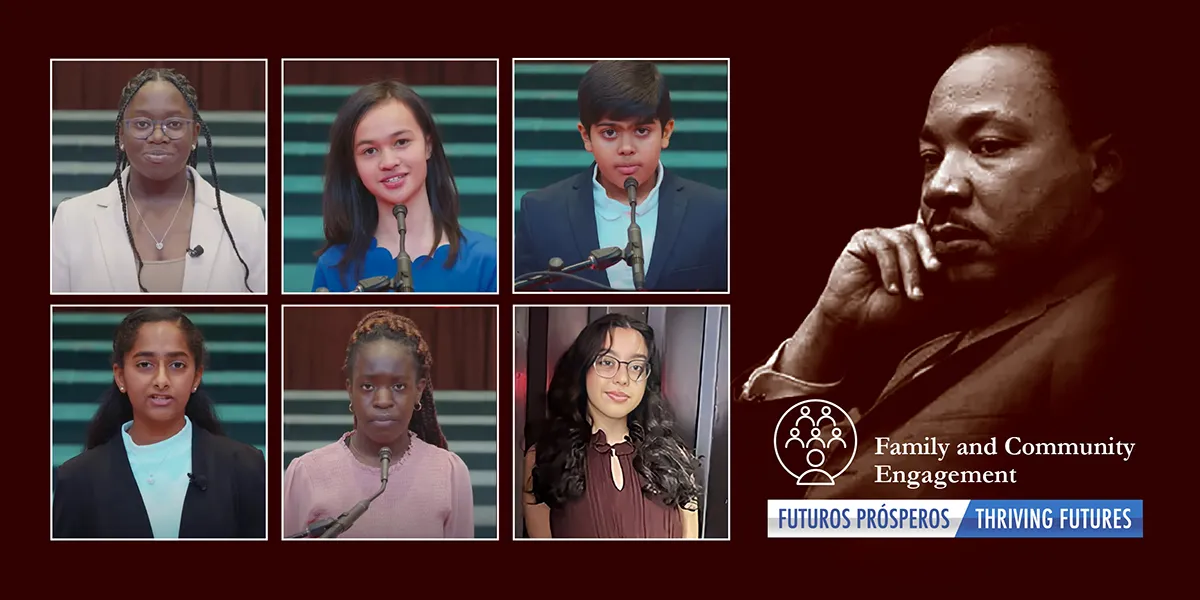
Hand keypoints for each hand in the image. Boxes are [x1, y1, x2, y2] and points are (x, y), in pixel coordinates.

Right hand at [814, 222, 941, 332]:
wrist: (858, 321)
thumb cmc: (890, 310)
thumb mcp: (927, 294)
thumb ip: (943, 276)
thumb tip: (965, 256)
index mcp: (914, 249)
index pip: (934, 237)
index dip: (943, 248)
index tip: (949, 269)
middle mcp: (897, 239)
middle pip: (921, 234)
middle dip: (929, 254)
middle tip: (935, 272)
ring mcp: (880, 238)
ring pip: (903, 241)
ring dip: (909, 270)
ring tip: (907, 294)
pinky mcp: (862, 240)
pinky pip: (882, 247)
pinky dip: (890, 269)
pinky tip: (890, 288)